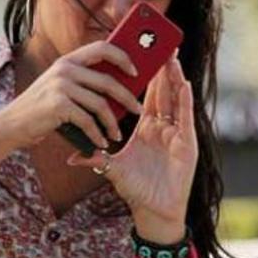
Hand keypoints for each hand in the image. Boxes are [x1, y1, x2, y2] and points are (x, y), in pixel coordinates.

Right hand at [0, 41, 143, 147]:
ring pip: (101, 104)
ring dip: (112, 123)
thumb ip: (84, 83)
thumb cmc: (41, 108)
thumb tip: (121, 89)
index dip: (123, 57)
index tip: (136, 72)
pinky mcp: (58, 105)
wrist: (11, 124)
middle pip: (108, 81)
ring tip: (117, 135)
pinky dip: (97, 135)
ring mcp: (60, 85)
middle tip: (138, 110)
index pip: (102, 47)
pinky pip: (88, 121)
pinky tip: (100, 143)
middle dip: (127, 97)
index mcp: (67, 60)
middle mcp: (64, 68)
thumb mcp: (60, 87)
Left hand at [68, 54, 197, 243]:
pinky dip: (185, 101)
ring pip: (176, 101)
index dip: (147, 77)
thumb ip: (95, 158)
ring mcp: (177, 135)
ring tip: (172, 58)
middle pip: (164, 93)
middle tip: (162, 46)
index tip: (143, 57)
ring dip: (175, 79)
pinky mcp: (187, 144)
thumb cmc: (137, 189)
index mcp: (147, 129)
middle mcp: (163, 128)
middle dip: (163, 70)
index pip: (148, 97)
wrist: (153, 211)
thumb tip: (71, 157)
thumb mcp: (112, 168)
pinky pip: (185, 118)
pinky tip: (184, 84)